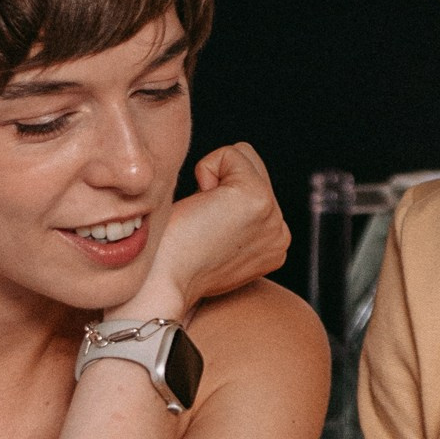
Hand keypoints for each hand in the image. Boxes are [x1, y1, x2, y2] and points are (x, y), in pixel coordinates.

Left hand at [131, 141, 288, 321]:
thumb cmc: (169, 261)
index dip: (220, 198)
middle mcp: (280, 233)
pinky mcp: (256, 199)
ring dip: (212, 178)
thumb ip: (231, 220)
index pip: (256, 188)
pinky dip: (205, 169)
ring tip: (200, 216)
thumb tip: (216, 192)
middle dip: (220, 184)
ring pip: (244, 157)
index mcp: (273, 246)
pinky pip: (230, 154)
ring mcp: (272, 216)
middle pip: (254, 167)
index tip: (203, 234)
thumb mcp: (214, 241)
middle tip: (200, 223)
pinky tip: (198, 207)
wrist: (159, 283)